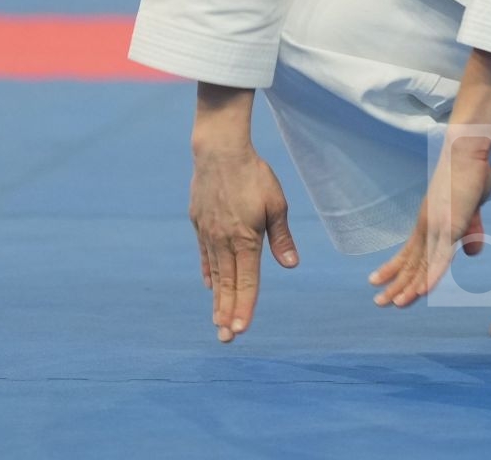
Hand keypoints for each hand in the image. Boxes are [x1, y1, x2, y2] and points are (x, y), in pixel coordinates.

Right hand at [189, 140, 299, 342]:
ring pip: (214, 274)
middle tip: (225, 340)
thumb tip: (291, 264)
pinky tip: (209, 287)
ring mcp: (208, 233)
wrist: (219, 151)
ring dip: (216, 300)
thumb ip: (282, 237)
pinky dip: (208, 272)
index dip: (244, 307)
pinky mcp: (199, 223)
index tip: (241, 330)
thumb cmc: (254, 175)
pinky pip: (204, 255)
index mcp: (246, 239)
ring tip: (217, 322)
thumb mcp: (277, 204)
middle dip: (227, 314)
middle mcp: (224, 241)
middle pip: (227, 285)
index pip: (246, 281)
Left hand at [369, 131, 490, 306]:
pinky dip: (432, 276)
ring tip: (395, 304)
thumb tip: (472, 254)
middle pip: (410, 262)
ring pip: (422, 265)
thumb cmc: (471, 174)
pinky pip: (441, 257)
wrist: (468, 150)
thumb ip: (471, 232)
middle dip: (396, 284)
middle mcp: (428, 226)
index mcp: (429, 222)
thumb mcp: (473, 209)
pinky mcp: (451, 226)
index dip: (395, 269)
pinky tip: (423, 292)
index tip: (378, 282)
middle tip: (379, 302)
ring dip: (410, 287)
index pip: (409, 253)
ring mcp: (438, 227)